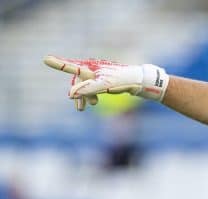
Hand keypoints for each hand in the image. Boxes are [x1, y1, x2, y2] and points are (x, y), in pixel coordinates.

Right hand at [43, 55, 169, 110]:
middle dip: (77, 94)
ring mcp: (100, 74)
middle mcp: (93, 69)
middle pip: (79, 81)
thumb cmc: (121, 81)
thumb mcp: (103, 86)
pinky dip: (91, 95)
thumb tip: (70, 95)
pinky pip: (94, 87)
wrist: (140, 81)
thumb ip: (86, 90)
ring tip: (85, 109)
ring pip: (86, 86)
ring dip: (84, 97)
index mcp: (90, 69)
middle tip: (80, 109)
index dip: (58, 65)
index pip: (72, 68)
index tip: (45, 59)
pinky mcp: (107, 79)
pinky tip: (94, 102)